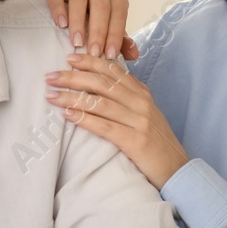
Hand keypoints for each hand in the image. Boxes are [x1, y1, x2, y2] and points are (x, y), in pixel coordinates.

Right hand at [38, 0, 138, 60]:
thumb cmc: (87, 18)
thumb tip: (134, 54)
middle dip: (98, 31)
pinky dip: (59, 8)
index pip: (119, 10)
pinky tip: (60, 24)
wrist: (60, 4)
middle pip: (101, 4)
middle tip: (93, 53)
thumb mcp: (105, 29)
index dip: (116, 33)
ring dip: (78, 21)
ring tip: (76, 42)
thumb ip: (119, 40)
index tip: (110, 54)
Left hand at [46, 54, 188, 187]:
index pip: (113, 70)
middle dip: (73, 77)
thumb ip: (127, 98)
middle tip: (51, 76)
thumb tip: (102, 85)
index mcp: (142, 93)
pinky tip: (68, 115)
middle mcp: (140, 103)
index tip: (69, 59)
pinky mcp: (135, 140)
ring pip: (100, 102)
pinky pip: (105, 126)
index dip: (89, 62)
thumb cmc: (156, 143)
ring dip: (72, 97)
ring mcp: (139, 121)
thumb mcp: (145, 114)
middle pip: (102, 83)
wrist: (176, 168)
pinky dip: (84, 119)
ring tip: (52, 95)